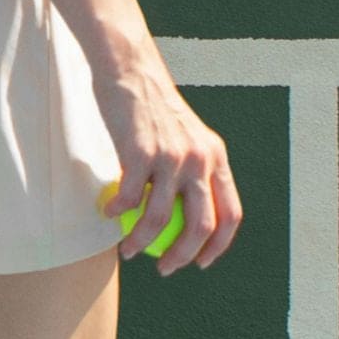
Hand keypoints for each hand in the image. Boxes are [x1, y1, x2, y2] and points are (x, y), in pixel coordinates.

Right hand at [95, 62, 241, 275]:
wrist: (130, 69)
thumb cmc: (152, 106)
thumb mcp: (184, 136)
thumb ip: (189, 169)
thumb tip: (180, 216)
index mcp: (216, 156)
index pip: (230, 213)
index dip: (218, 245)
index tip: (200, 261)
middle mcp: (200, 158)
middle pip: (201, 225)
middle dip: (183, 256)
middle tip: (165, 269)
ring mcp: (171, 156)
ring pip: (160, 218)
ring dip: (142, 242)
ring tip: (128, 250)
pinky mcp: (140, 153)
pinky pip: (129, 198)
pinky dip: (117, 212)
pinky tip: (108, 214)